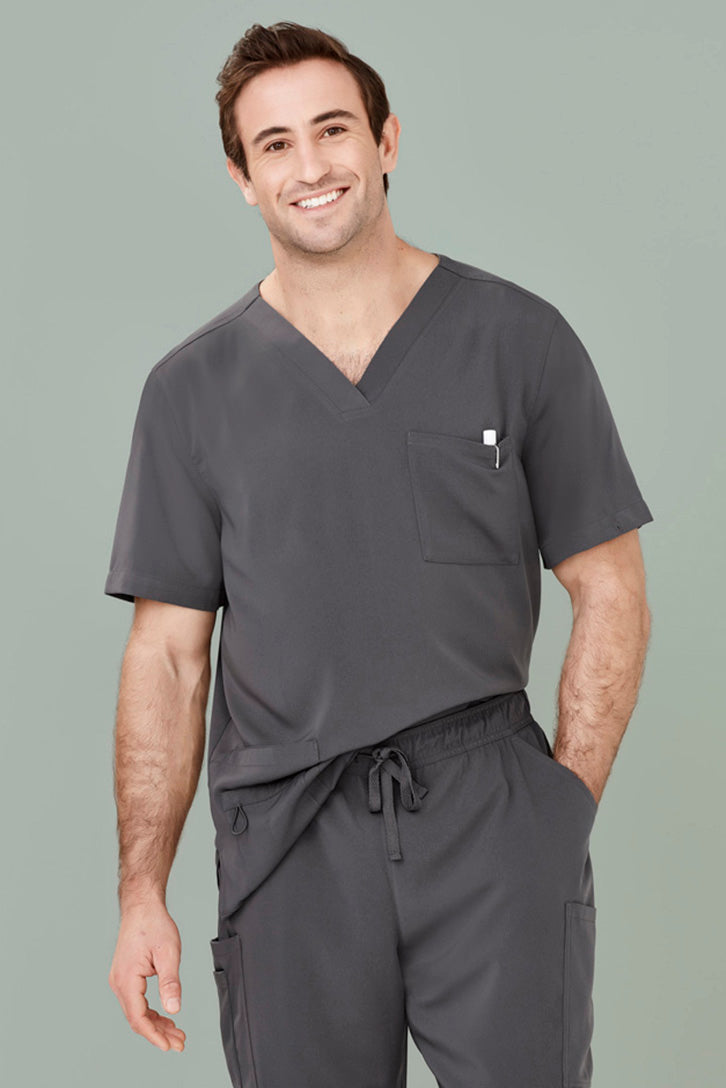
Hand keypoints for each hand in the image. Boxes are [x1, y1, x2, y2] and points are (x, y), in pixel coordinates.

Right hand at [108, 900, 185, 1051]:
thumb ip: (170, 983)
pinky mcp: (126, 976)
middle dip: (158, 1033)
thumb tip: (174, 1009)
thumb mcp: (168, 953)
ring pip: (137, 1011)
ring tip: (176, 1032)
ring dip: (156, 1024)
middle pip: (137, 1018)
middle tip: (180, 1042)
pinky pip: (137, 1001)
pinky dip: (151, 1011)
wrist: (142, 906)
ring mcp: (120, 980)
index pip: (138, 1018)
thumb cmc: (154, 924)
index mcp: (127, 979)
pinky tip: (166, 1016)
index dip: (154, 1035)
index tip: (170, 1046)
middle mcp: (119, 983)